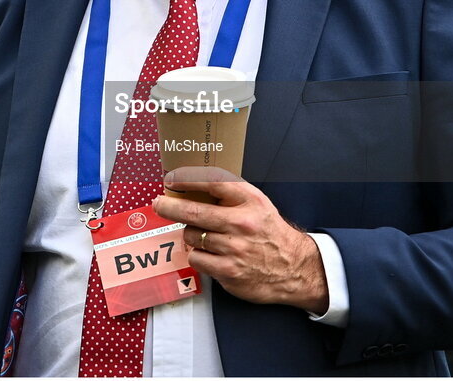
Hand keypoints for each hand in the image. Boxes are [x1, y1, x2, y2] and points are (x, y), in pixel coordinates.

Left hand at [152, 166, 327, 311]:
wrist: (293, 268)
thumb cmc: (268, 232)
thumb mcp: (257, 204)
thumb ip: (230, 194)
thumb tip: (191, 186)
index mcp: (250, 201)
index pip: (213, 183)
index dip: (188, 179)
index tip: (171, 179)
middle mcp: (241, 223)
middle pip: (193, 212)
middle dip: (169, 206)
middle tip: (158, 203)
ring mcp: (234, 249)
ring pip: (192, 236)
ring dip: (192, 235)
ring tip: (206, 236)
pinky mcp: (228, 272)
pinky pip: (196, 258)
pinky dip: (199, 255)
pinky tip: (212, 255)